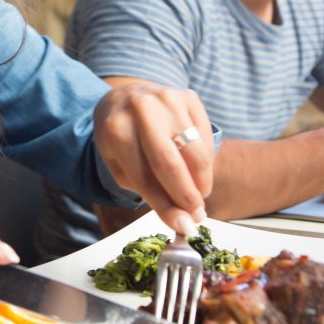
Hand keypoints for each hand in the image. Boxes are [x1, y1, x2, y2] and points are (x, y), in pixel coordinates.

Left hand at [92, 83, 214, 233]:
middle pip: (172, 164)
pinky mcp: (189, 96)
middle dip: (188, 197)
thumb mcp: (120, 164)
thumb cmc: (121, 137)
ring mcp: (168, 99)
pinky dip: (205, 161)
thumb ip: (149, 191)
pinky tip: (196, 170)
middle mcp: (142, 110)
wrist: (124, 96)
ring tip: (198, 196)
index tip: (183, 227)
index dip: (166, 206)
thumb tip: (183, 220)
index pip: (145, 177)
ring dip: (202, 181)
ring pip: (196, 152)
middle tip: (197, 217)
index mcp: (116, 130)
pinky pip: (206, 137)